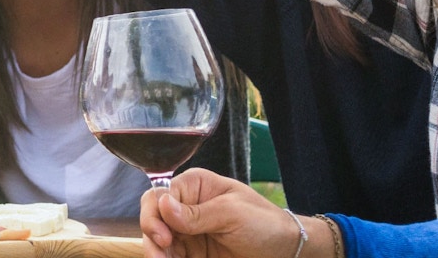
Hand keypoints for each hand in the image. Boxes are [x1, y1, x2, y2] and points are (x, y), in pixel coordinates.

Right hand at [140, 168, 305, 257]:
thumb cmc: (265, 223)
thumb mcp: (232, 214)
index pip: (160, 195)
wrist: (286, 252)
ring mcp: (187, 230)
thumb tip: (163, 204)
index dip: (155, 214)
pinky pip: (171, 256)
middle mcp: (186, 206)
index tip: (163, 236)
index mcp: (194, 186)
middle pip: (154, 217)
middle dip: (152, 237)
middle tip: (160, 256)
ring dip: (157, 253)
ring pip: (158, 240)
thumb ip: (196, 213)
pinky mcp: (192, 251)